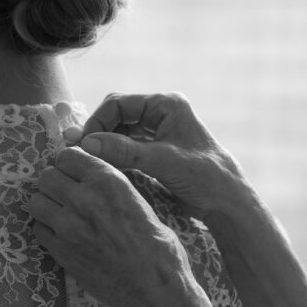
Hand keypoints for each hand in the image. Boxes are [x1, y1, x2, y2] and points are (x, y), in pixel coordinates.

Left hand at [27, 146, 227, 306]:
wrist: (155, 292)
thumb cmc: (160, 249)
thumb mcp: (142, 203)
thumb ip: (112, 187)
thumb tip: (93, 177)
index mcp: (108, 181)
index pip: (68, 155)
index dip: (70, 162)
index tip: (74, 170)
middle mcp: (83, 199)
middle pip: (47, 175)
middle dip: (55, 180)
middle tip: (67, 191)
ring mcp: (67, 227)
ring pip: (35, 200)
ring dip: (46, 202)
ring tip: (61, 211)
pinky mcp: (60, 252)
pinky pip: (38, 229)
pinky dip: (46, 227)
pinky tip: (63, 233)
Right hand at [63, 92, 246, 222]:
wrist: (227, 202)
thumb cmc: (204, 177)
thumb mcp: (162, 162)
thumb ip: (125, 151)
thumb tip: (86, 143)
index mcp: (167, 105)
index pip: (119, 104)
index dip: (97, 122)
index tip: (83, 144)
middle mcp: (161, 114)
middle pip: (116, 115)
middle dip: (98, 132)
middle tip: (80, 152)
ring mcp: (158, 132)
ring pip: (119, 132)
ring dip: (104, 144)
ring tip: (88, 162)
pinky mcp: (155, 150)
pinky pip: (126, 147)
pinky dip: (113, 155)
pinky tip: (103, 168)